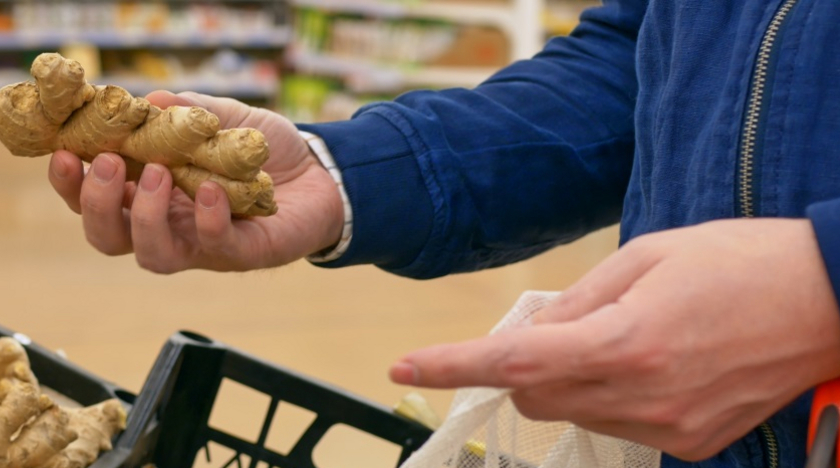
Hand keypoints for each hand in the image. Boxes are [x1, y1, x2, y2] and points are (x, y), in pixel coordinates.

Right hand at [47, 91, 343, 272]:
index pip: (93, 200)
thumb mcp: (218, 117)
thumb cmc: (259, 149)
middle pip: (109, 237)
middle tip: (106, 164)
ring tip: (158, 175)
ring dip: (146, 217)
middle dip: (98, 204)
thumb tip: (145, 102)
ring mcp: (200, 245)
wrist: (320, 170)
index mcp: (148, 194)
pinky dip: (207, 220)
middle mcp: (166, 226)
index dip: (70, 184)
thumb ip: (182, 111)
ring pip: (152, 255)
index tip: (61, 153)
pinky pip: (214, 246)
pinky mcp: (241, 252)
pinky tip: (212, 191)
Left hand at [390, 219, 839, 459]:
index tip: (404, 366)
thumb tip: (525, 333)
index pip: (513, 365)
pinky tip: (656, 360)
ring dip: (569, 380)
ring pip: (574, 412)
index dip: (451, 366)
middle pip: (534, 395)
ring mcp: (670, 427)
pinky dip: (613, 395)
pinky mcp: (692, 442)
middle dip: (522, 365)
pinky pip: (620, 423)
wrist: (831, 300)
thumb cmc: (741, 262)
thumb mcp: (646, 256)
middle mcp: (643, 395)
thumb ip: (575, 301)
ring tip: (623, 334)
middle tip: (554, 325)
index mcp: (625, 342)